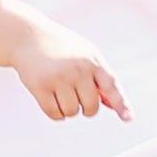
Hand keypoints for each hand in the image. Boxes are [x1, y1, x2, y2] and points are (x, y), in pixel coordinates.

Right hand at [8, 16, 130, 121]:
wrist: (28, 37)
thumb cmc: (62, 47)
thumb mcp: (86, 56)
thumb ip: (101, 78)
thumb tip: (112, 106)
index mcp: (93, 61)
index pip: (111, 86)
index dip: (122, 104)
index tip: (128, 119)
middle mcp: (77, 69)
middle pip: (91, 106)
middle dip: (86, 107)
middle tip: (78, 97)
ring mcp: (58, 78)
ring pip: (72, 112)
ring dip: (68, 110)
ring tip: (62, 95)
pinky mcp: (40, 86)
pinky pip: (54, 113)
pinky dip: (56, 114)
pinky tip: (52, 102)